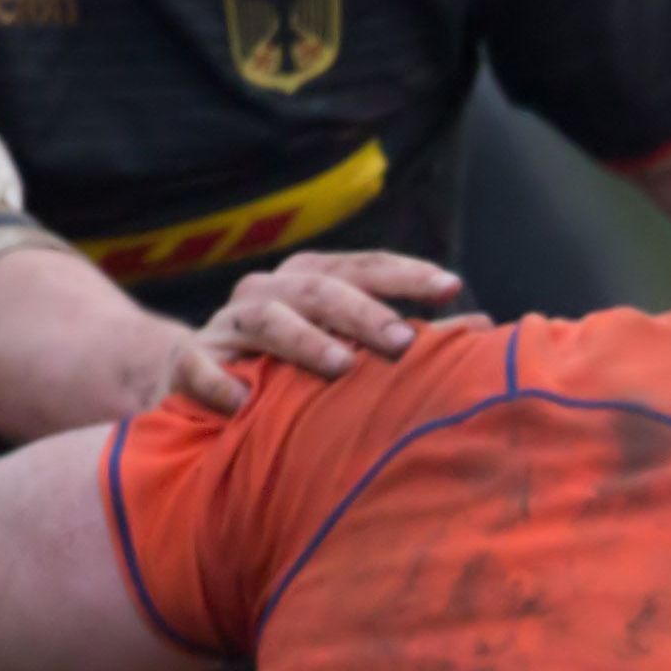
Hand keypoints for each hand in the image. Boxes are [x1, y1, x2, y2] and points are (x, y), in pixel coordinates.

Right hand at [167, 251, 464, 411]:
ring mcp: (226, 325)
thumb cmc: (293, 365)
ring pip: (265, 319)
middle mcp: (270, 292)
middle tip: (402, 341)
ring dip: (304, 341)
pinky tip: (242, 404)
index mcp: (312, 282)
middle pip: (319, 289)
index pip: (363, 267)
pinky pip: (198, 367)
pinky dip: (219, 381)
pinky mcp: (188, 362)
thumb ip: (405, 334)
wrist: (195, 381)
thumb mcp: (345, 344)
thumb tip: (483, 323)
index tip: (452, 286)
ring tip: (339, 366)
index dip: (406, 273)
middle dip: (363, 312)